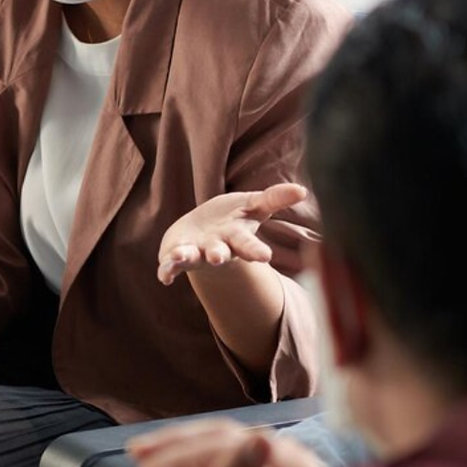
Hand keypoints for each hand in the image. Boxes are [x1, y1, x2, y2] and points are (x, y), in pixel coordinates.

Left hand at [157, 184, 307, 284]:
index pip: (249, 244)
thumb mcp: (253, 205)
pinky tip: (164, 277)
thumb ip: (275, 199)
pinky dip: (167, 269)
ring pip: (192, 257)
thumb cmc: (233, 219)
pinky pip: (170, 265)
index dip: (256, 250)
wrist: (204, 233)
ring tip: (180, 256)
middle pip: (220, 253)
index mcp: (237, 237)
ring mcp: (196, 253)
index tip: (266, 257)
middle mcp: (217, 249)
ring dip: (186, 258)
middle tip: (218, 258)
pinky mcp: (176, 256)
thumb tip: (303, 190)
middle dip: (218, 255)